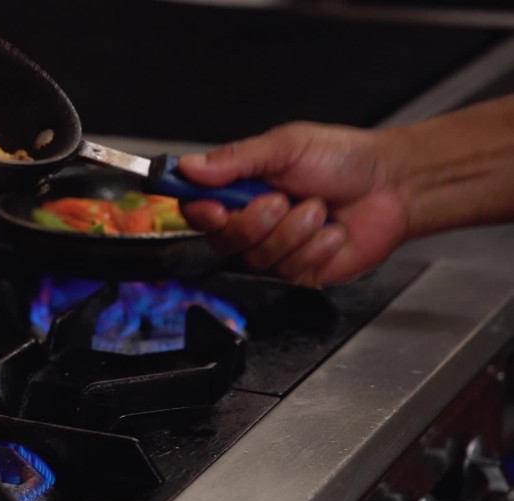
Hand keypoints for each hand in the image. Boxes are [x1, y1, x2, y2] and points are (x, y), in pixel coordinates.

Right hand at [178, 122, 409, 285]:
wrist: (393, 186)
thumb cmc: (343, 159)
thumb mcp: (285, 146)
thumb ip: (235, 159)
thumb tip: (189, 167)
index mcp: (241, 188)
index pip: (198, 208)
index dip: (200, 213)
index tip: (214, 208)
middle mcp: (253, 221)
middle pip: (223, 240)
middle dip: (255, 222)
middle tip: (281, 200)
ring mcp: (275, 249)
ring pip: (257, 258)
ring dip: (292, 232)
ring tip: (318, 209)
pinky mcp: (298, 272)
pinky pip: (289, 271)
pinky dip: (314, 248)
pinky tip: (331, 232)